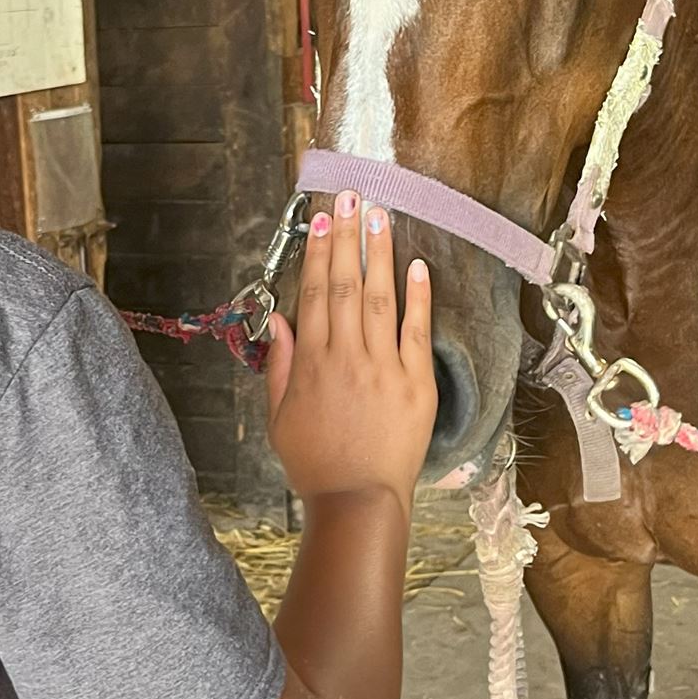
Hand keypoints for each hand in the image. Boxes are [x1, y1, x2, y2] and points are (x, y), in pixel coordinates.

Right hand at [264, 193, 436, 508]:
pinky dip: (418, 296)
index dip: (318, 251)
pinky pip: (417, 331)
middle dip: (347, 236)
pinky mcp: (416, 383)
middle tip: (350, 196)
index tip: (322, 218)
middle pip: (344, 284)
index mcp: (311, 363)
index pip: (314, 293)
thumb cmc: (316, 464)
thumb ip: (279, 367)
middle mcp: (346, 356)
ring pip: (378, 297)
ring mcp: (383, 367)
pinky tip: (416, 265)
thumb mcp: (279, 417)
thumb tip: (281, 324)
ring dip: (378, 253)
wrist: (356, 502)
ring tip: (379, 215)